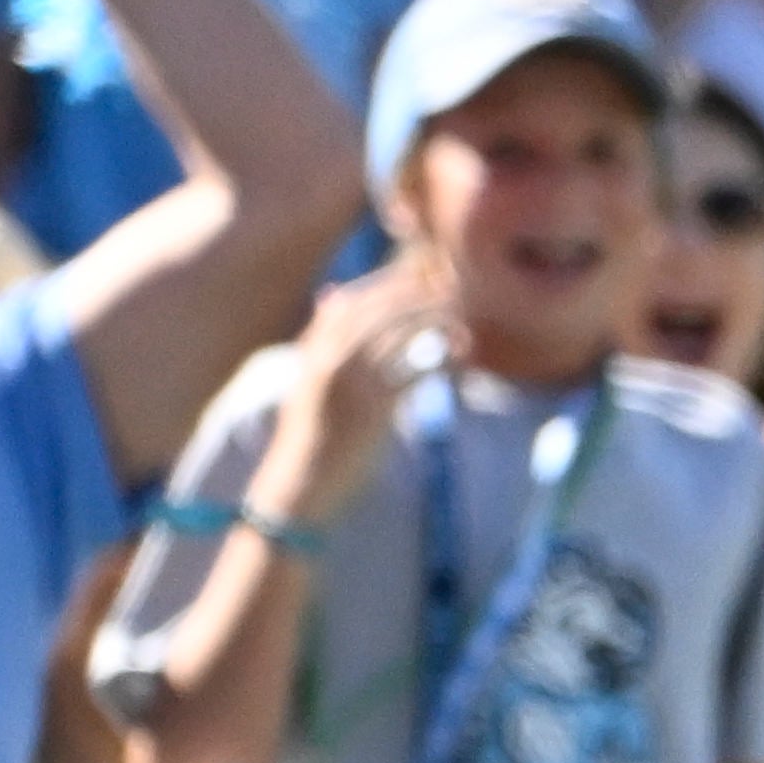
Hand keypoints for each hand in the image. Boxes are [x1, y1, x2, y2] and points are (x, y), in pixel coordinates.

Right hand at [264, 248, 453, 513]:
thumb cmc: (309, 435)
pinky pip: (417, 371)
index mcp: (312, 350)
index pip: (353, 299)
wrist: (298, 487)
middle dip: (419, 292)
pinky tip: (464, 356)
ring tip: (464, 319)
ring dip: (436, 319)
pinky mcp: (374, 408)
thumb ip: (321, 338)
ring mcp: (351, 382)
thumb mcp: (307, 379)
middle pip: (379, 307)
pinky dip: (444, 360)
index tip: (424, 275)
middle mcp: (328, 359)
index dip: (390, 283)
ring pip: (399, 331)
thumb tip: (334, 293)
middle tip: (455, 288)